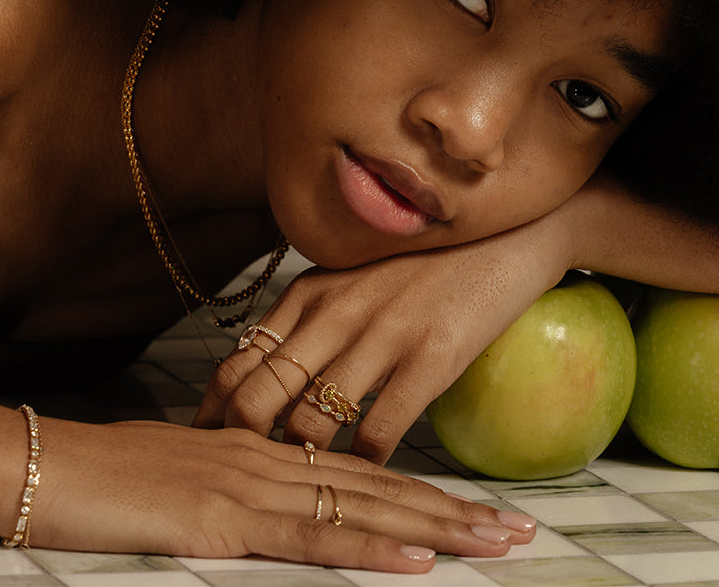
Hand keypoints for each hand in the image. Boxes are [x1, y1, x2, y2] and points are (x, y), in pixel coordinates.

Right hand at [14, 416, 534, 568]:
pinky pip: (313, 538)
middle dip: (457, 514)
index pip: (370, 473)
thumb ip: (246, 484)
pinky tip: (415, 562)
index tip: (483, 509)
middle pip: (386, 490)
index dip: (429, 494)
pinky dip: (369, 552)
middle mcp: (281, 462)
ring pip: (367, 509)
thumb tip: (286, 498)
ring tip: (496, 542)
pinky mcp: (228, 518)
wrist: (54, 463)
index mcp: (277, 451)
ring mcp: (259, 487)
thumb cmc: (116, 474)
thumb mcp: (195, 475)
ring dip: (438, 529)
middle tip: (520, 529)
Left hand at [194, 211, 572, 462]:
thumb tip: (269, 370)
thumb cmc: (429, 258)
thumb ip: (313, 313)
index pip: (237, 363)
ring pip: (312, 425)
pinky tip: (367, 473)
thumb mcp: (358, 272)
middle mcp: (337, 311)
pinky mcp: (430, 358)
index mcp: (313, 289)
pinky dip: (365, 467)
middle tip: (245, 480)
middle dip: (242, 451)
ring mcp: (383, 334)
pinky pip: (379, 433)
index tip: (212, 448)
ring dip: (303, 465)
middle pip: (260, 400)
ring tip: (307, 484)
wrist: (506, 234)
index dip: (215, 416)